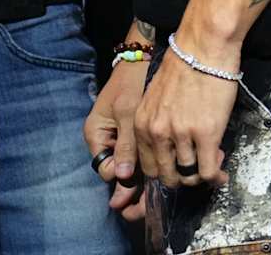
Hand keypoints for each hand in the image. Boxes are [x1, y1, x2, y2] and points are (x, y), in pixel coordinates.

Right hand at [85, 56, 149, 220]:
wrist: (142, 60)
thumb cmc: (130, 82)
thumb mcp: (127, 112)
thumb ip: (126, 144)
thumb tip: (122, 176)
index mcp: (97, 135)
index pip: (108, 170)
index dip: (124, 180)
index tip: (143, 185)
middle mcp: (106, 142)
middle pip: (120, 173)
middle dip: (135, 188)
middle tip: (143, 209)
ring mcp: (121, 139)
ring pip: (133, 167)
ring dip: (149, 177)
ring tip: (164, 189)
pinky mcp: (135, 136)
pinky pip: (142, 155)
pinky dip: (155, 162)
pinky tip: (173, 170)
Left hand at [135, 37, 238, 189]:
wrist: (203, 48)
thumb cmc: (182, 68)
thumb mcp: (156, 99)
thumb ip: (157, 126)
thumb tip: (171, 150)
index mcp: (142, 124)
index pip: (148, 167)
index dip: (165, 172)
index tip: (179, 168)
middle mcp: (157, 133)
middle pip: (167, 176)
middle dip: (183, 179)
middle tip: (196, 170)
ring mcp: (181, 135)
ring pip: (189, 176)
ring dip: (201, 177)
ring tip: (212, 166)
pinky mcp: (206, 134)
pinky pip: (208, 170)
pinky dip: (216, 177)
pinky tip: (221, 173)